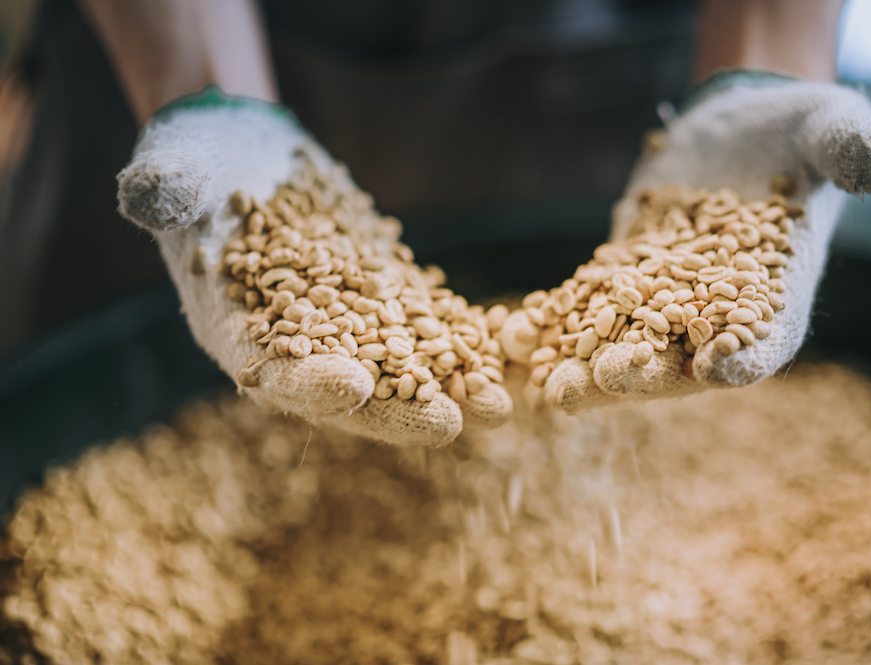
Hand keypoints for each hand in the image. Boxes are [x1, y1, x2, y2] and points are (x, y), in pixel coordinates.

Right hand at [117, 88, 511, 445]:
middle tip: (449, 424)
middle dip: (396, 410)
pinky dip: (460, 345)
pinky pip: (425, 329)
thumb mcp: (174, 170)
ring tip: (498, 406)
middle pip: (349, 389)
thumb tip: (148, 195)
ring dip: (447, 389)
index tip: (349, 389)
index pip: (271, 370)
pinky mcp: (383, 299)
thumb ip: (165, 190)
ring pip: (400, 369)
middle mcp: (295, 344)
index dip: (307, 383)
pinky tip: (502, 357)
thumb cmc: (196, 164)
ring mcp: (346, 326)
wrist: (243, 152)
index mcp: (235, 329)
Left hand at [501, 72, 870, 412]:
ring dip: (587, 368)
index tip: (715, 370)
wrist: (741, 128)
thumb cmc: (801, 134)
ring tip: (550, 388)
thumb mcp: (834, 128)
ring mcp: (663, 301)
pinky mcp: (621, 277)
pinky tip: (519, 337)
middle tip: (598, 383)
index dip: (744, 357)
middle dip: (642, 375)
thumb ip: (854, 149)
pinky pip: (586, 308)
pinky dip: (559, 325)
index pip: (764, 341)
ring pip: (624, 345)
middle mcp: (716, 315)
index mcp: (776, 297)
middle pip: (680, 359)